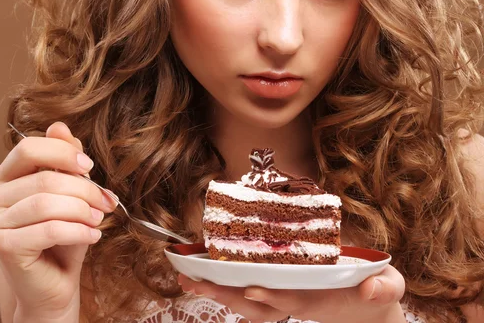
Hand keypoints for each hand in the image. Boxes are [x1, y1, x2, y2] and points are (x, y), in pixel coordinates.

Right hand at [0, 122, 116, 319]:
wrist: (53, 284)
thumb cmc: (61, 238)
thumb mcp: (68, 194)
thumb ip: (63, 162)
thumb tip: (60, 126)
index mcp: (4, 179)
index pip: (28, 148)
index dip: (62, 153)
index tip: (89, 167)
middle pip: (43, 178)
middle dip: (83, 189)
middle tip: (106, 201)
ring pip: (45, 204)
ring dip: (82, 210)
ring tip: (99, 218)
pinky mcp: (3, 247)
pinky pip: (47, 230)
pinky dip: (77, 230)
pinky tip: (93, 235)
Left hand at [178, 264, 405, 322]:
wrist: (366, 302)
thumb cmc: (375, 289)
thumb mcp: (388, 286)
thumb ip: (384, 287)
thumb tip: (373, 289)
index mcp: (319, 298)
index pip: (292, 299)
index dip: (274, 296)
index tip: (253, 289)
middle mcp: (296, 299)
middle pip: (258, 304)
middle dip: (227, 295)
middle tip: (195, 283)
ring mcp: (285, 295)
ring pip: (248, 301)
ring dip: (219, 291)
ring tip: (189, 280)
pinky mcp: (280, 287)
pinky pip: (250, 289)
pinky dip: (228, 284)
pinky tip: (205, 275)